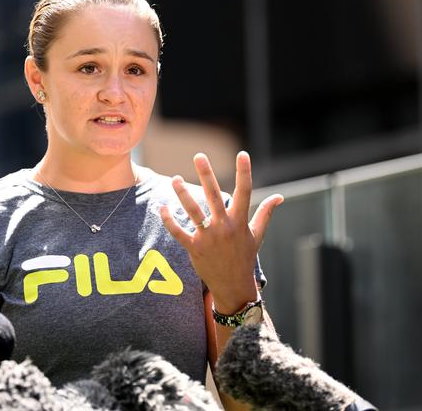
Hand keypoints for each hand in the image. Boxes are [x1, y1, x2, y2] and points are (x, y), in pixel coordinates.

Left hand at [159, 151, 282, 313]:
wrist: (234, 286)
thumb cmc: (244, 257)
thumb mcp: (257, 235)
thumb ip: (265, 213)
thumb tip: (279, 196)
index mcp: (240, 221)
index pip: (245, 192)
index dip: (244, 172)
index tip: (243, 154)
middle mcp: (225, 227)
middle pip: (215, 196)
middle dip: (207, 175)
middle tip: (199, 156)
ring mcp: (209, 238)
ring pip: (194, 212)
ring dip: (183, 195)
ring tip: (174, 179)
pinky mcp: (195, 248)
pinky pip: (179, 233)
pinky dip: (170, 221)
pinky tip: (162, 207)